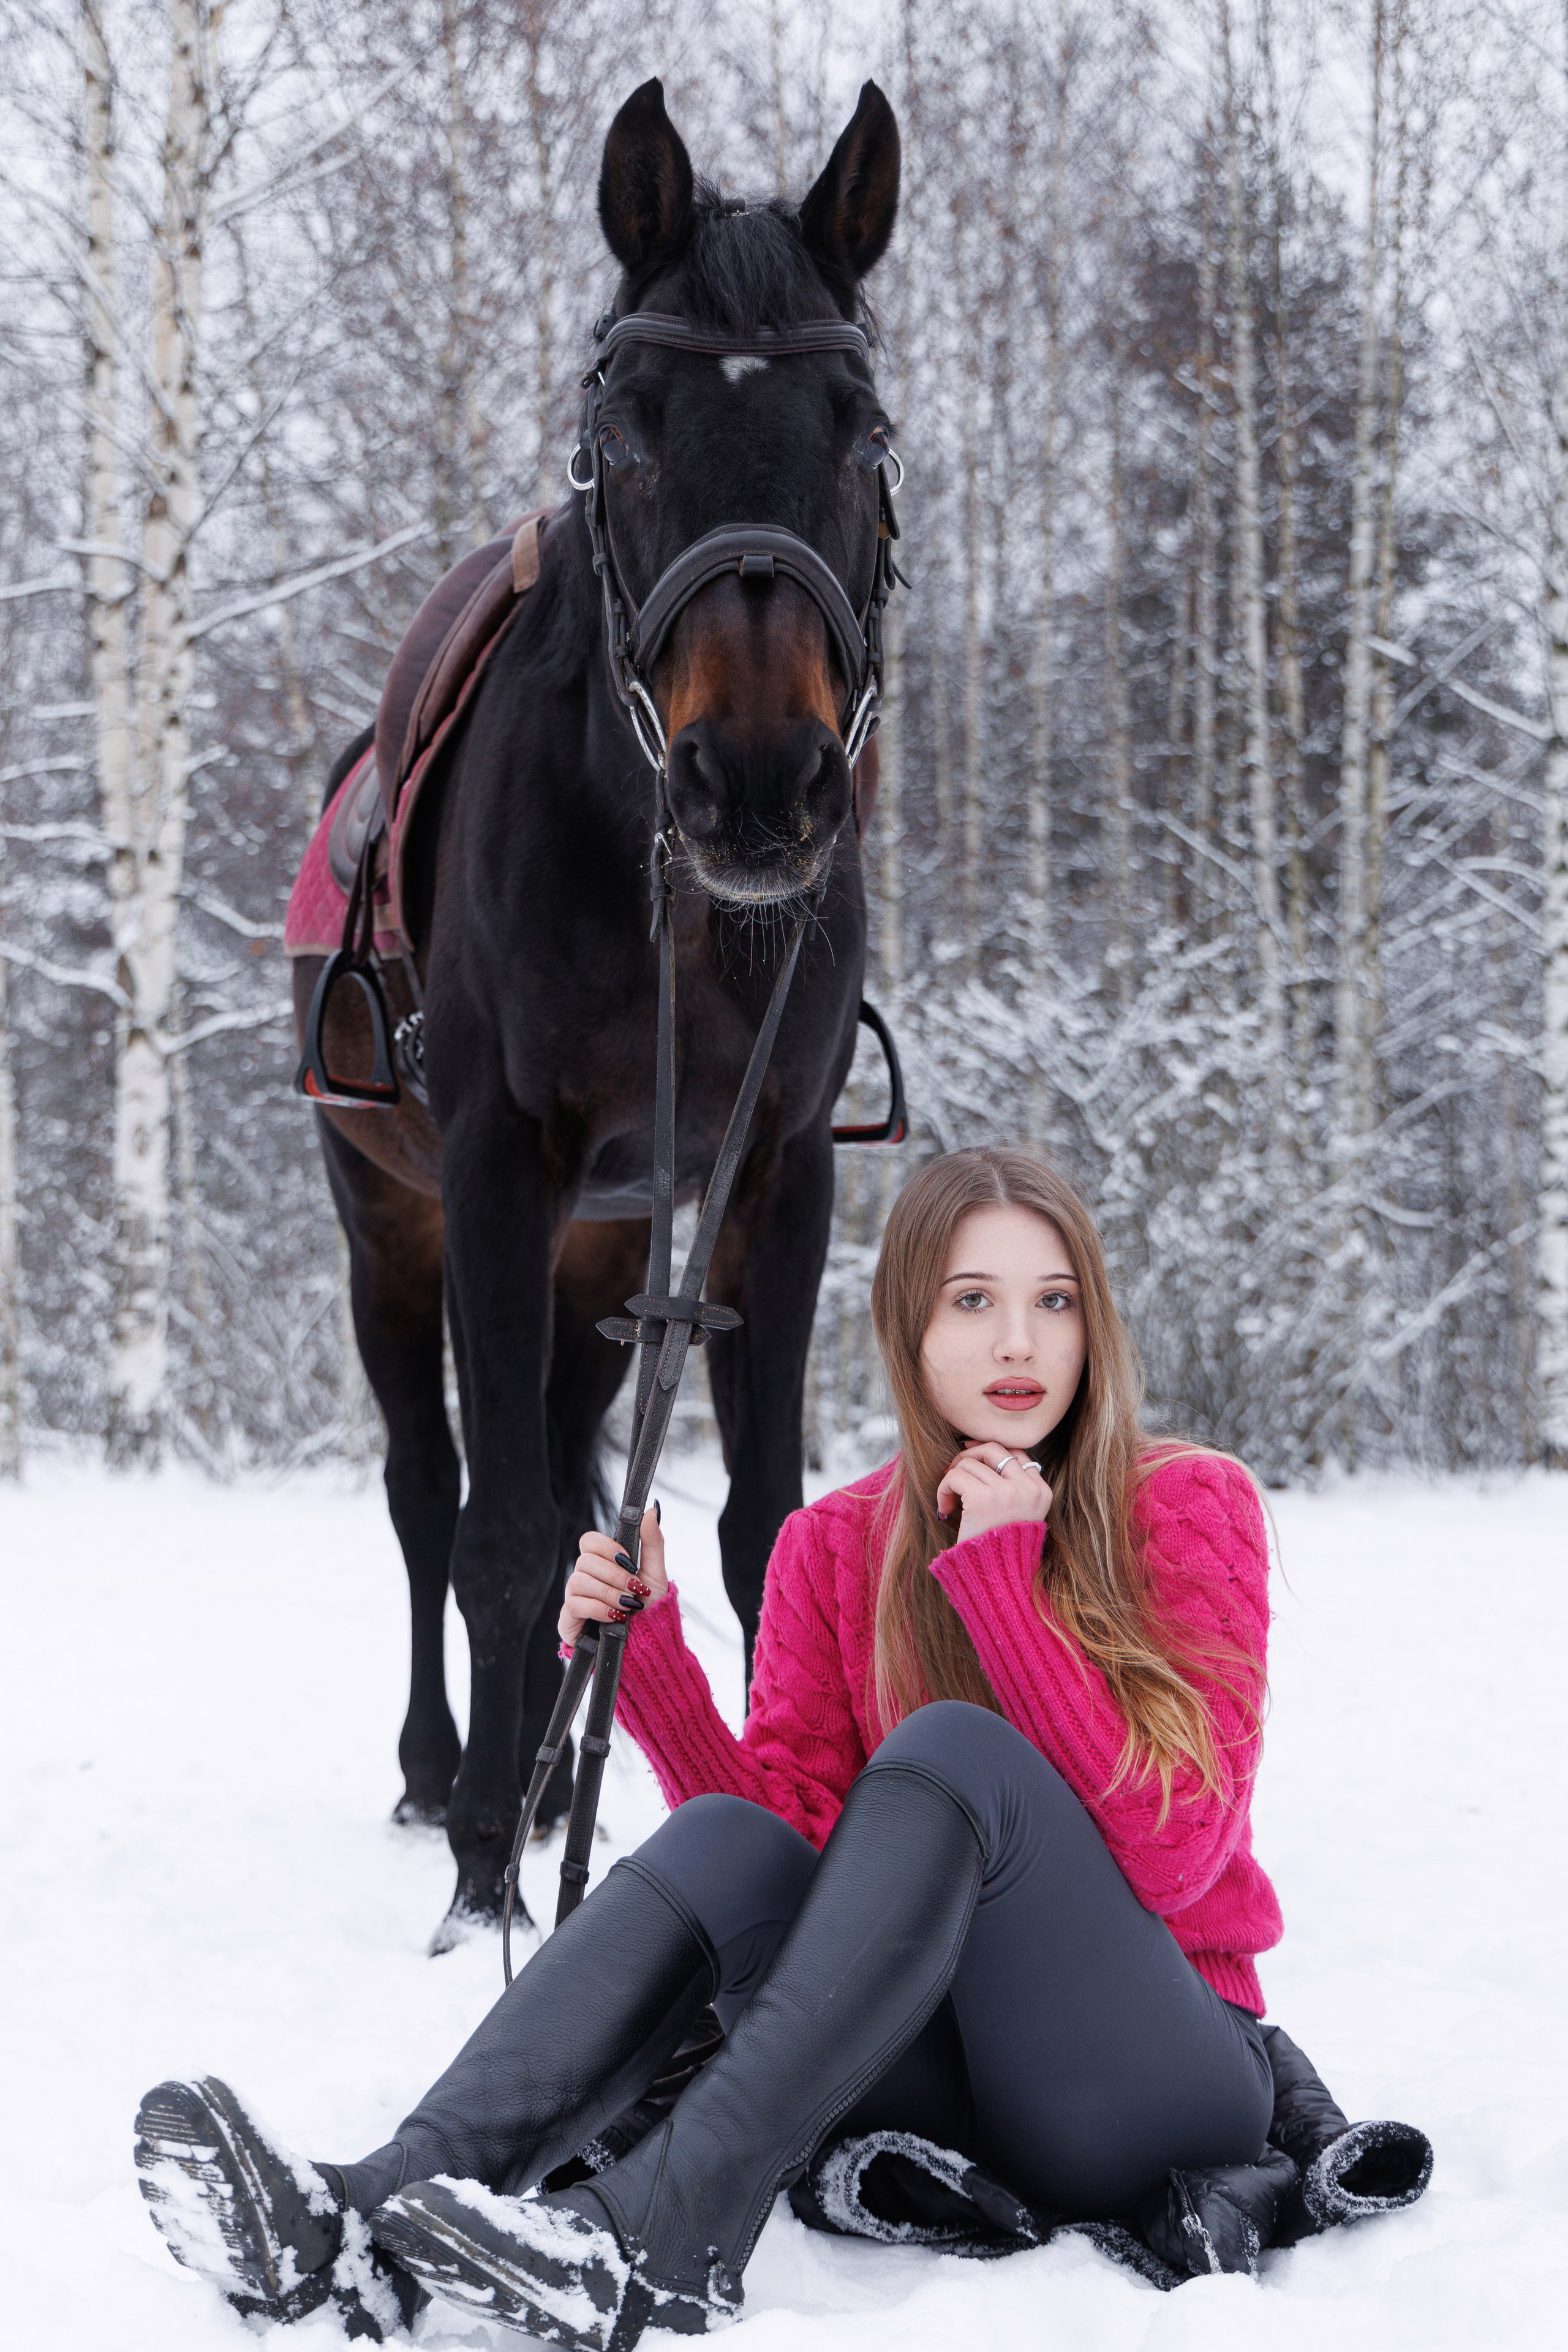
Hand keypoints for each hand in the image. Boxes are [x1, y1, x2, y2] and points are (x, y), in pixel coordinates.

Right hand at [559, 1507, 666, 1645]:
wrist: (648, 1645)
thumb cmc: (650, 1609)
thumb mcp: (656, 1574)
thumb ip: (652, 1542)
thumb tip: (650, 1510)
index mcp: (602, 1564)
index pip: (589, 1541)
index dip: (607, 1548)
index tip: (629, 1563)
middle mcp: (585, 1578)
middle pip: (585, 1560)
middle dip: (614, 1575)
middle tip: (633, 1590)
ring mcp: (575, 1598)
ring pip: (578, 1581)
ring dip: (609, 1593)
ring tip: (627, 1607)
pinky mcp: (569, 1620)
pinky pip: (574, 1604)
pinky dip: (597, 1608)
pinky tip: (614, 1617)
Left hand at [935, 1444, 1051, 1543]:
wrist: (998, 1581)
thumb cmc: (1002, 1550)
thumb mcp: (1021, 1515)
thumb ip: (1013, 1487)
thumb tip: (985, 1450)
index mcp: (1041, 1492)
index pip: (1017, 1453)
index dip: (990, 1452)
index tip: (972, 1459)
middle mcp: (1027, 1489)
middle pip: (993, 1449)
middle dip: (969, 1455)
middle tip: (955, 1472)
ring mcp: (1006, 1492)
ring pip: (970, 1463)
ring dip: (953, 1479)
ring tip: (950, 1501)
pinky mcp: (982, 1499)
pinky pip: (955, 1476)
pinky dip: (943, 1489)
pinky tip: (945, 1509)